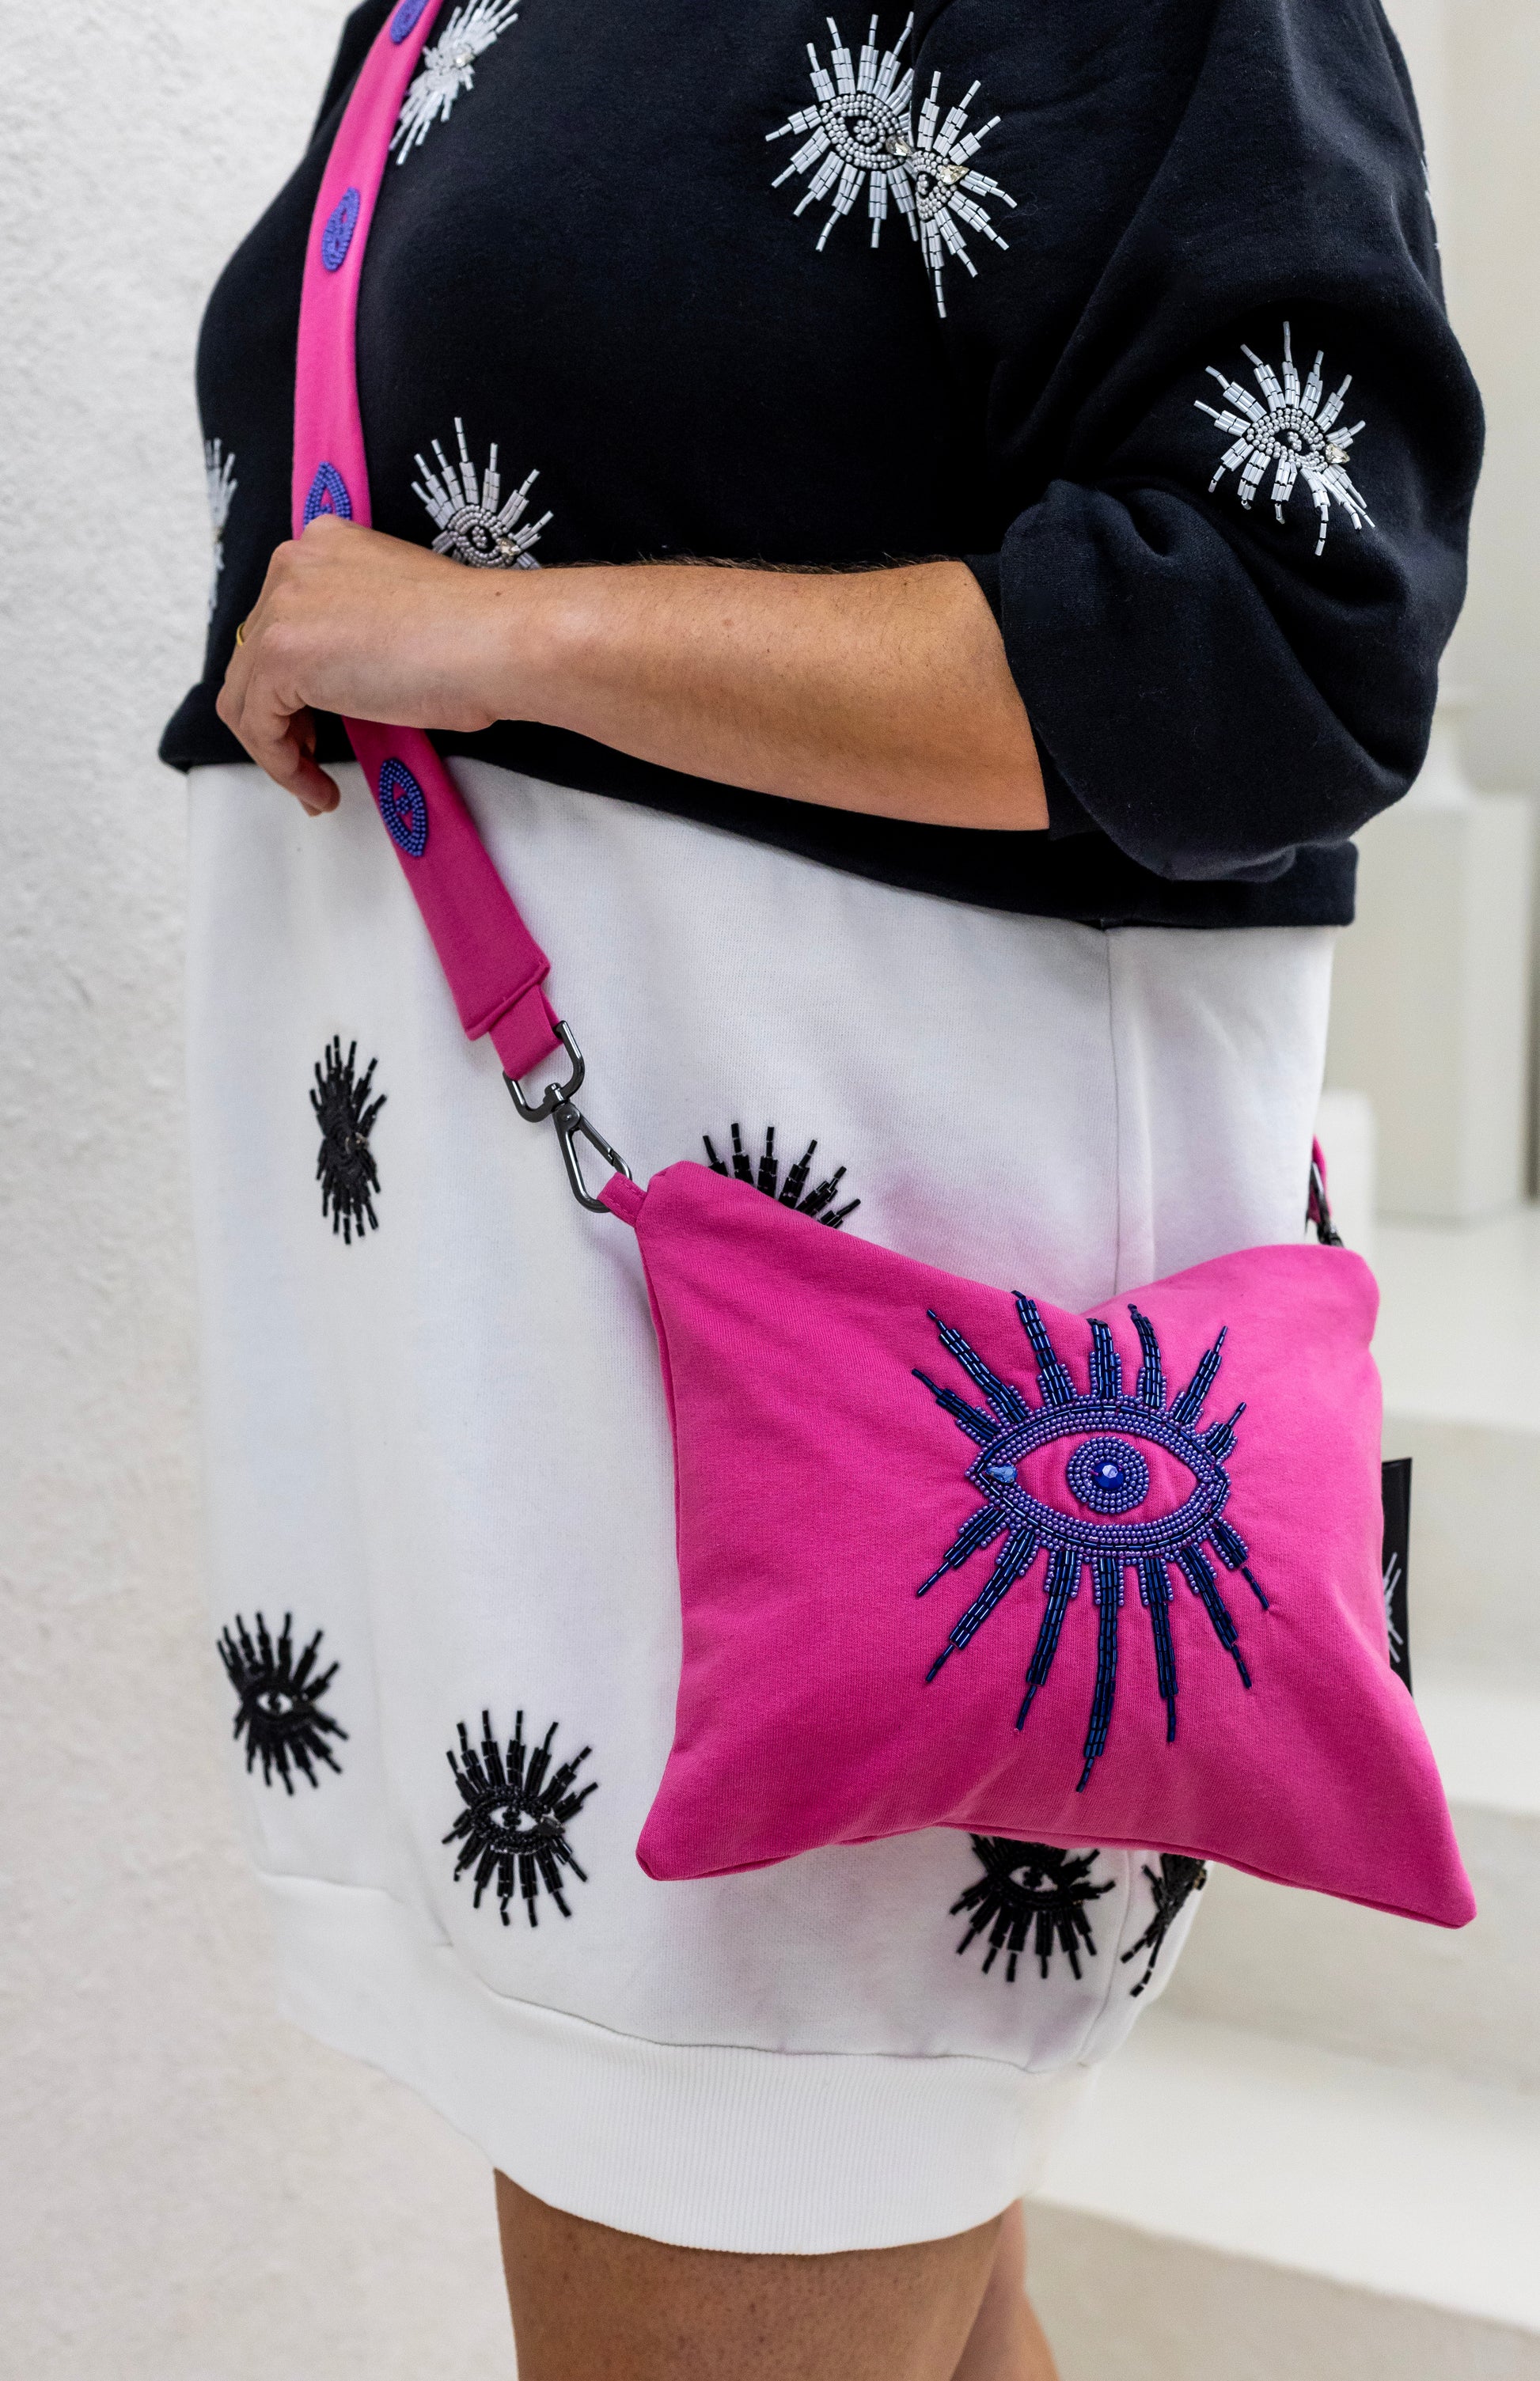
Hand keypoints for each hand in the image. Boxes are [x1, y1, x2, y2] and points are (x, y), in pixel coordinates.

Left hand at [216, 517, 527, 812]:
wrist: (498, 641)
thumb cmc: (476, 638)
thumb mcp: (399, 617)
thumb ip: (356, 631)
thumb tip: (340, 681)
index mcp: (326, 545)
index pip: (281, 622)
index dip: (292, 682)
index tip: (315, 723)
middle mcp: (293, 565)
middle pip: (254, 659)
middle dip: (281, 718)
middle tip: (312, 758)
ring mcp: (281, 606)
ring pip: (246, 695)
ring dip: (278, 750)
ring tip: (315, 785)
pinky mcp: (280, 654)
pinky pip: (257, 725)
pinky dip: (282, 766)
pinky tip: (319, 788)